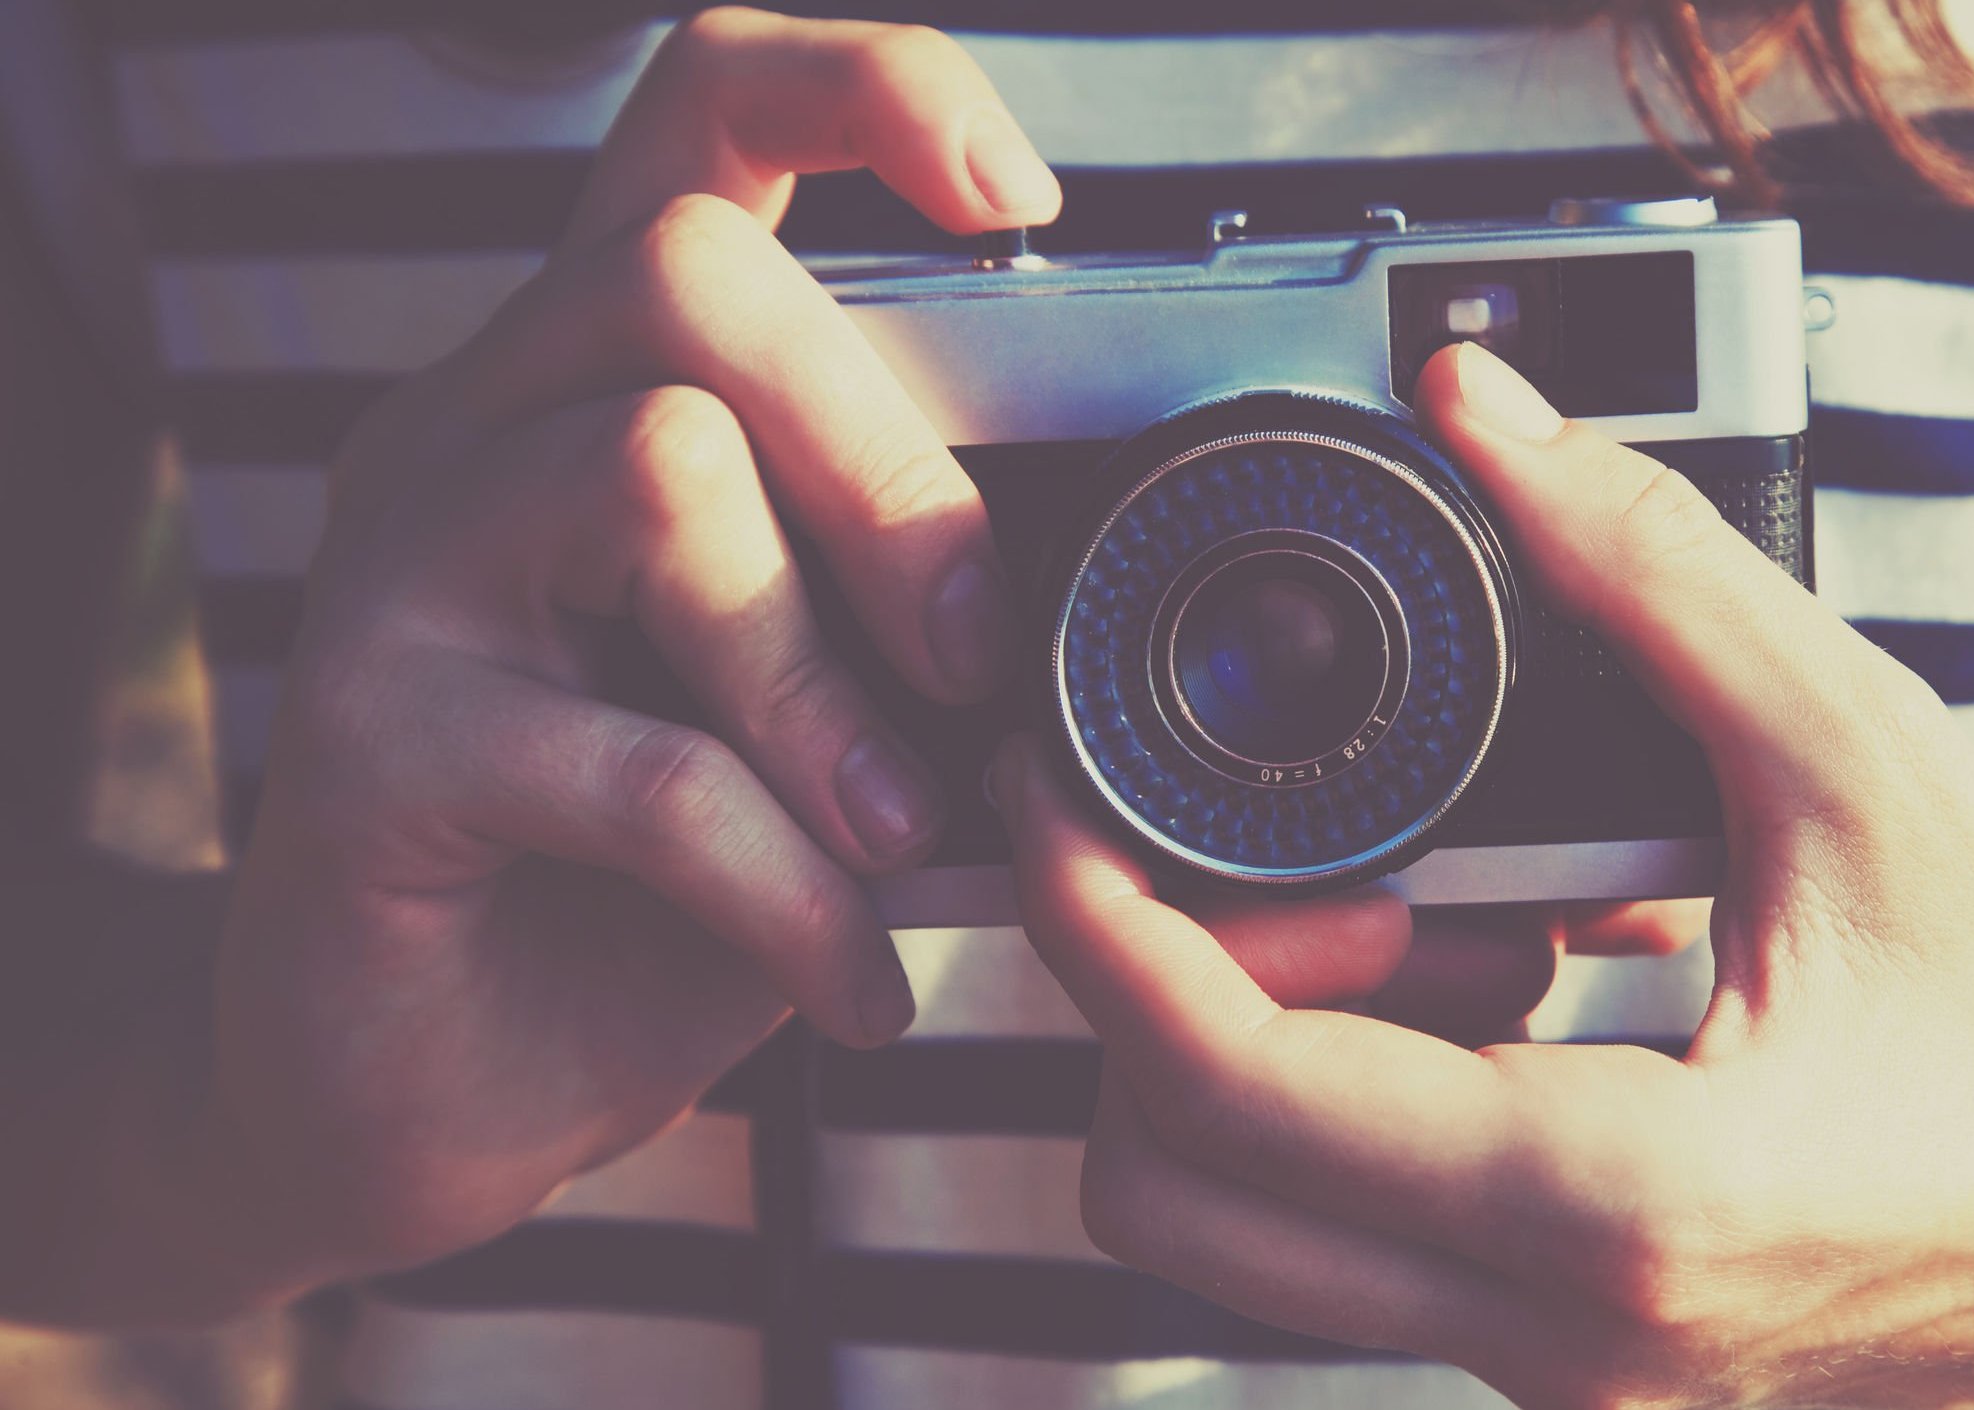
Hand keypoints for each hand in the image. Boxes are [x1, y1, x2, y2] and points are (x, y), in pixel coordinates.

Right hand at [207, 10, 1059, 1291]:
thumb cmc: (649, 879)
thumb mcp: (822, 718)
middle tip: (977, 653)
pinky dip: (794, 890)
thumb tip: (1162, 648)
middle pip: (686, 276)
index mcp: (601, 377)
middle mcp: (481, 427)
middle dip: (888, 463)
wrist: (436, 1078)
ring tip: (901, 831)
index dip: (864, 93)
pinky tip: (852, 978)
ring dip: (828, 676)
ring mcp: (401, 570)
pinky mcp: (368, 745)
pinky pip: (639, 766)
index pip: (703, 116)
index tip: (1023, 198)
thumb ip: (932, 634)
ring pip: (653, 471)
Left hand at [998, 342, 1973, 1408]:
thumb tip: (1494, 419)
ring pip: (1250, 1243)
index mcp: (1624, 1200)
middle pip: (1172, 1196)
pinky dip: (1355, 1113)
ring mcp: (1568, 1376)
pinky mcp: (1582, 1366)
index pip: (1227, 1081)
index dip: (1094, 918)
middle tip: (1291, 868)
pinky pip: (1362, 1254)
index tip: (1060, 799)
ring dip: (1257, 1063)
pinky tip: (1495, 992)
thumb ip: (1647, 571)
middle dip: (1160, 1003)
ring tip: (1422, 920)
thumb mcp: (1856, 759)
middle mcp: (1567, 1334)